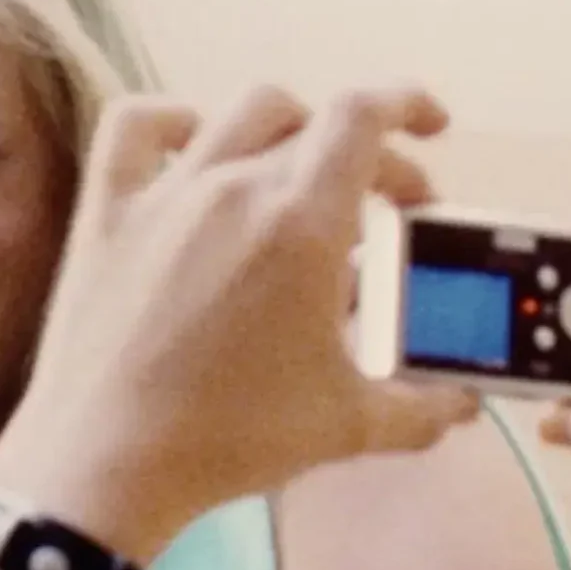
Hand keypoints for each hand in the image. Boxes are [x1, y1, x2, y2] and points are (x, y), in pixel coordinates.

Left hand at [0, 85, 479, 558]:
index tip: (431, 130)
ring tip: (303, 174)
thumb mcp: (346, 425)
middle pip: (316, 128)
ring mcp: (165, 194)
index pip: (364, 118)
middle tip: (386, 210)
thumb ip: (419, 408)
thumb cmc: (230, 439)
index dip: (407, 105)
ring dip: (289, 130)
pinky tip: (194, 146)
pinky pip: (136, 128)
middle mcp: (234, 186)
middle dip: (368, 159)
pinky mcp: (107, 214)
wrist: (107, 464)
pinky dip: (172, 121)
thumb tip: (463, 405)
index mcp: (302, 223)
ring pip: (239, 115)